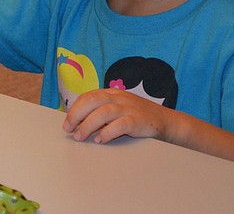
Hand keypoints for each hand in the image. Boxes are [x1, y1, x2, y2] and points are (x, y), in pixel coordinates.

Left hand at [63, 89, 177, 143]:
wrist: (166, 121)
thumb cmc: (137, 117)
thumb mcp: (118, 109)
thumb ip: (101, 112)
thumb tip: (78, 124)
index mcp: (111, 93)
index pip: (87, 96)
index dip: (74, 109)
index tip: (67, 123)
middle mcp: (118, 98)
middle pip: (91, 100)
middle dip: (76, 115)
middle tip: (69, 129)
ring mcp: (129, 108)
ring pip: (103, 112)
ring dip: (88, 125)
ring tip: (80, 137)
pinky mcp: (138, 120)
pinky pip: (120, 124)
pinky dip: (108, 132)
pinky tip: (100, 140)